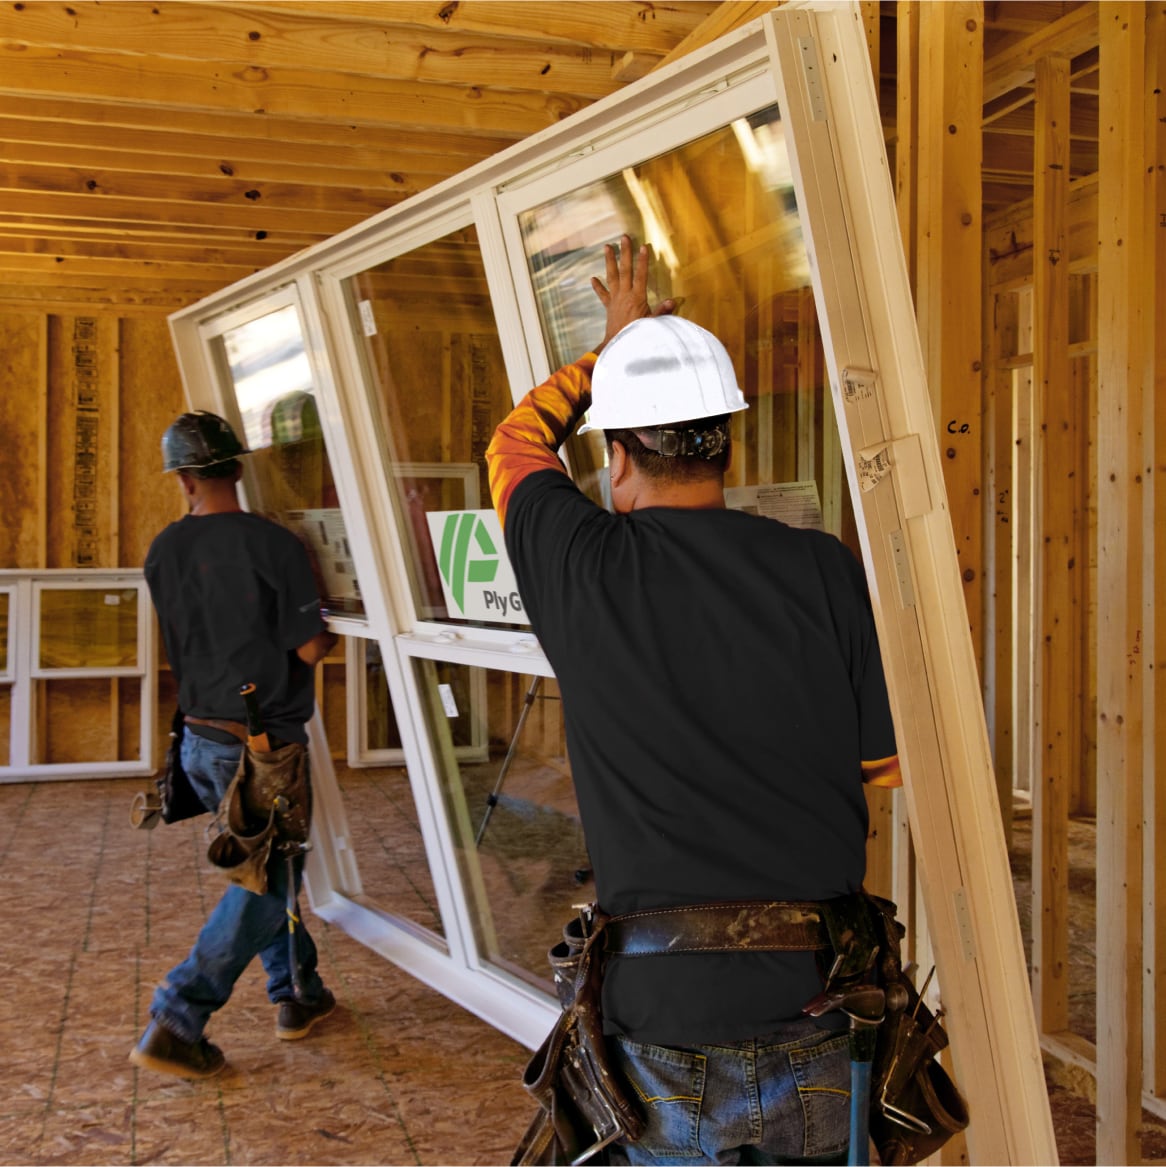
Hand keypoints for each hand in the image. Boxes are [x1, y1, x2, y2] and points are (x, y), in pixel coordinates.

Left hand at [590, 234, 674, 351]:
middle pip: (625, 270)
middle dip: (625, 253)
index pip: (641, 275)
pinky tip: (593, 278)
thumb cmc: (637, 335)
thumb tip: (672, 301)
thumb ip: (662, 311)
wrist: (617, 346)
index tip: (644, 247)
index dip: (643, 261)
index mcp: (637, 297)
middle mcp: (624, 295)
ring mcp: (615, 299)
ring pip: (612, 276)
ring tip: (606, 247)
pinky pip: (603, 295)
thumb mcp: (653, 324)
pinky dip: (598, 287)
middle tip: (624, 238)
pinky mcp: (609, 306)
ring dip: (609, 261)